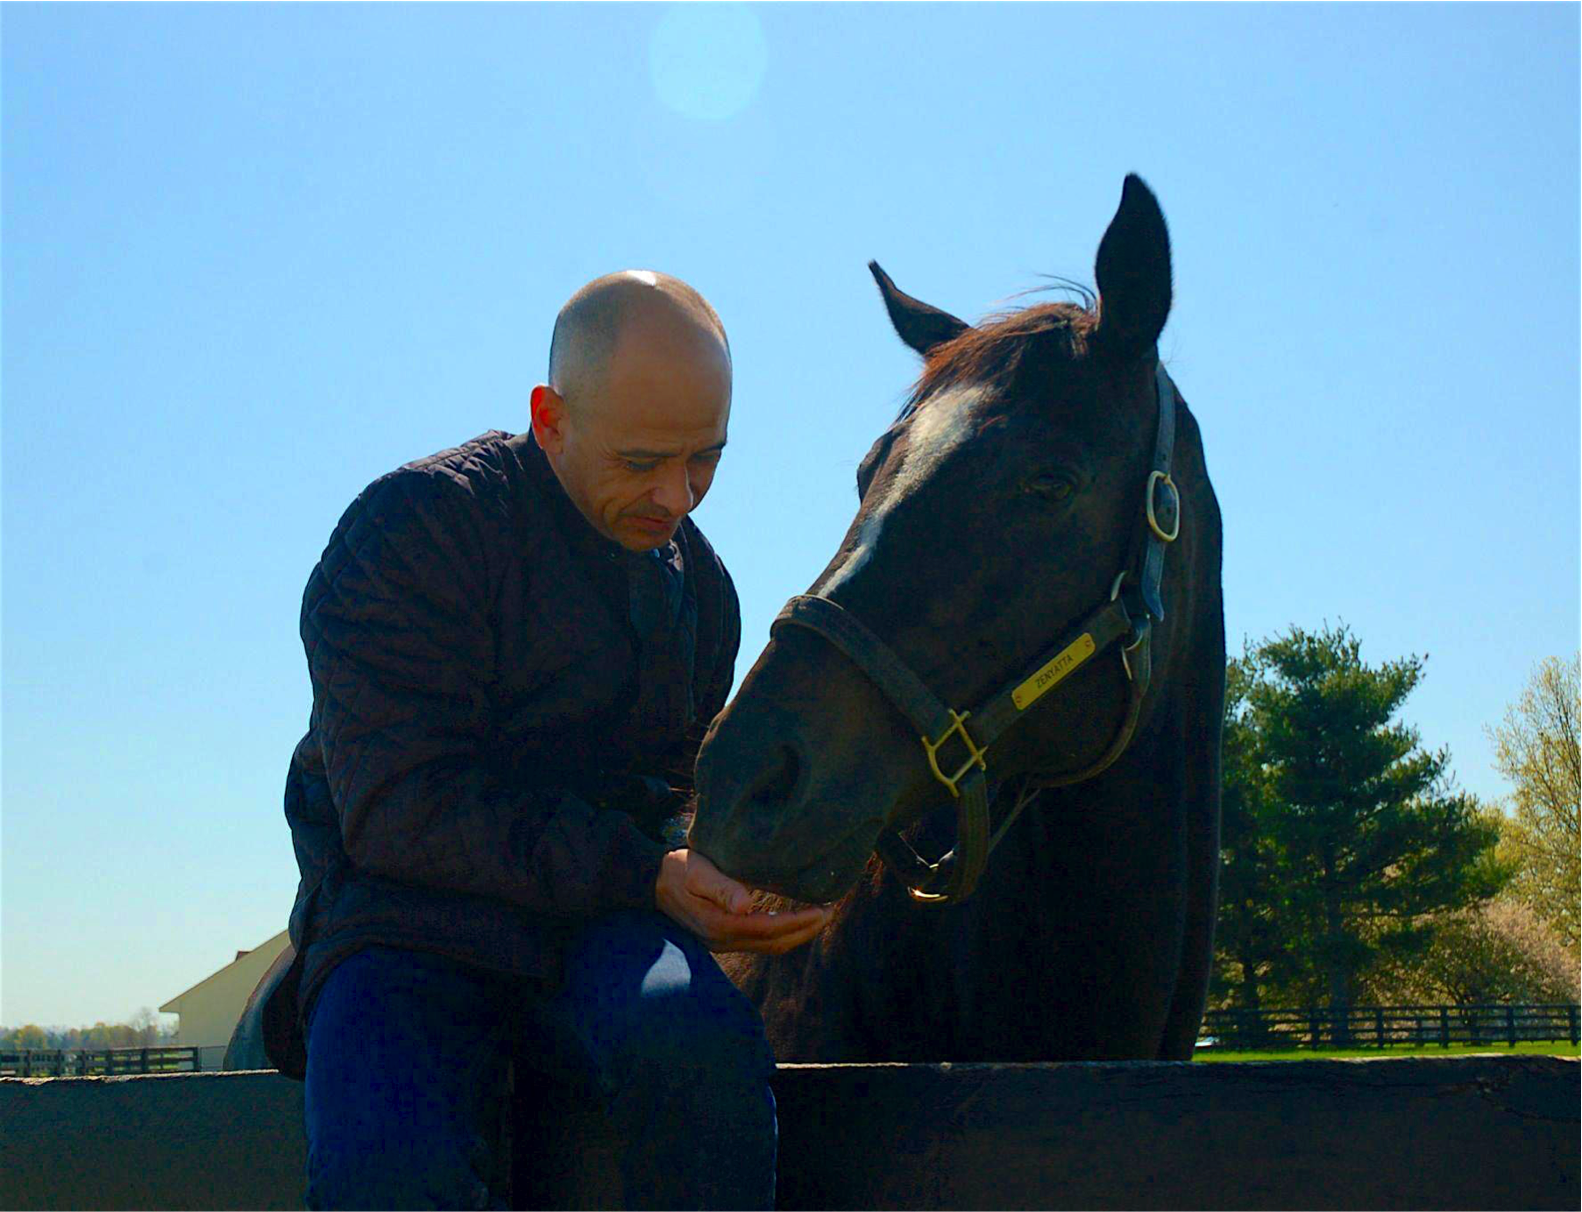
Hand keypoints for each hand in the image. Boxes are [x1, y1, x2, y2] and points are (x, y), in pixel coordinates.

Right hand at [654, 849, 832, 953]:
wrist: (652, 881)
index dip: (799, 922)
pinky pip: (760, 941)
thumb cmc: (678, 870)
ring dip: (797, 933)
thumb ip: (723, 889)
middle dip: (805, 930)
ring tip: (819, 915)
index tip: (823, 909)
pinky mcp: (722, 937)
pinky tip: (793, 917)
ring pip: (770, 945)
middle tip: (831, 912)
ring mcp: (722, 942)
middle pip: (775, 943)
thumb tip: (747, 905)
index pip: (770, 929)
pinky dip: (782, 932)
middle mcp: (723, 940)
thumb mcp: (698, 872)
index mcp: (721, 925)